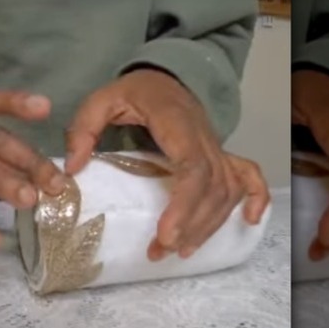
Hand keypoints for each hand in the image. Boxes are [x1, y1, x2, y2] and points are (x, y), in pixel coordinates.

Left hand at [65, 69, 269, 260]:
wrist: (165, 76)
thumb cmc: (133, 92)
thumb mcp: (101, 100)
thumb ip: (84, 129)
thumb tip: (72, 168)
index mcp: (177, 124)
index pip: (193, 168)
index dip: (184, 205)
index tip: (166, 234)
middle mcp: (204, 138)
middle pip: (212, 188)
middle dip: (190, 225)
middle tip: (160, 251)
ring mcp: (216, 147)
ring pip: (227, 190)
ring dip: (208, 225)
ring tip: (178, 251)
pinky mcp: (221, 155)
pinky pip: (248, 175)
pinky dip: (255, 197)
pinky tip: (251, 221)